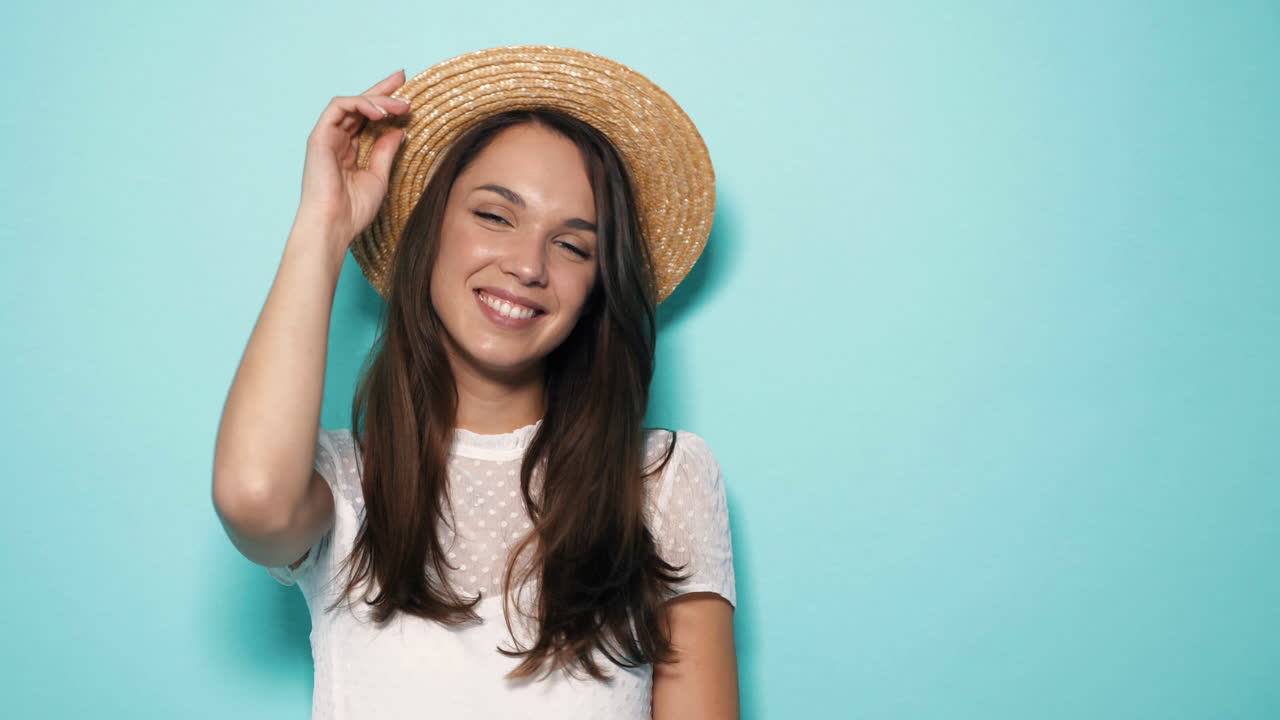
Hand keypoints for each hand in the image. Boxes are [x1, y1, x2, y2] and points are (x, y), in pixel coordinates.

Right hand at [294, 69, 411, 253]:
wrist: (334, 224)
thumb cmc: (354, 209)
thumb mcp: (379, 177)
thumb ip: (386, 152)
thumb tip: (399, 130)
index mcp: (349, 150)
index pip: (367, 119)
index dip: (385, 103)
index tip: (406, 93)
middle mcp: (336, 140)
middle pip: (359, 106)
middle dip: (382, 90)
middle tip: (403, 78)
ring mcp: (327, 136)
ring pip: (351, 103)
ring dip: (377, 100)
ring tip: (401, 104)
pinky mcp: (319, 136)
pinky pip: (339, 107)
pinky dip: (360, 104)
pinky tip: (380, 112)